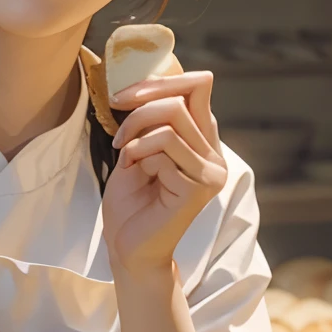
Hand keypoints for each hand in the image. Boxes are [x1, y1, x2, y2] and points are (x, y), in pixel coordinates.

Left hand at [101, 70, 225, 281]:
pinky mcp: (199, 186)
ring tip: (125, 158)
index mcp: (203, 142)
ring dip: (136, 134)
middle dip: (139, 109)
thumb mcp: (138, 151)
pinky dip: (139, 153)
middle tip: (117, 135)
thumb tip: (157, 82)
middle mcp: (214, 155)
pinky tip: (134, 173)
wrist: (127, 249)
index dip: (159, 82)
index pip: (197, 87)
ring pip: (172, 120)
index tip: (122, 97)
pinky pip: (165, 146)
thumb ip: (154, 121)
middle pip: (182, 99)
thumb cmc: (130, 204)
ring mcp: (211, 171)